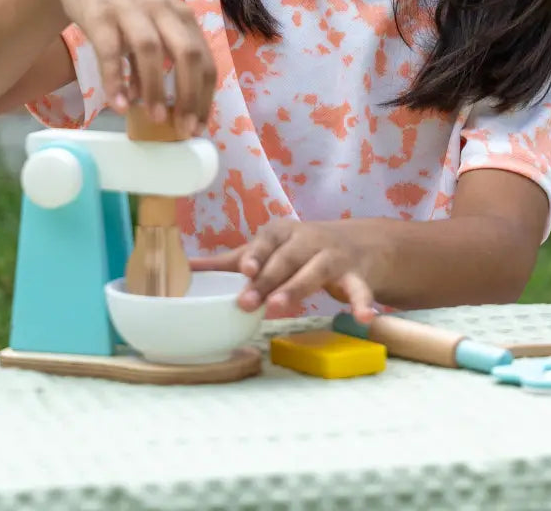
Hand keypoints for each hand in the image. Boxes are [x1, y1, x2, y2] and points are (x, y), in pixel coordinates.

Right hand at [52, 0, 216, 135]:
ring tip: (155, 120)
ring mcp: (131, 10)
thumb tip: (159, 107)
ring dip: (156, 88)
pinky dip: (116, 79)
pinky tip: (119, 105)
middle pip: (187, 52)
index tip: (199, 128)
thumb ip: (156, 64)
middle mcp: (162, 10)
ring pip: (152, 50)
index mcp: (181, 16)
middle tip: (183, 130)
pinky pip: (110, 51)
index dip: (205, 95)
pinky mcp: (100, 15)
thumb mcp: (151, 28)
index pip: (204, 58)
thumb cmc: (126, 6)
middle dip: (189, 94)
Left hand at [191, 219, 384, 321]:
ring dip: (299, 288)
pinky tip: (364, 318)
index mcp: (284, 232)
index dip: (256, 254)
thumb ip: (233, 261)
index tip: (244, 270)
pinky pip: (360, 289)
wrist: (360, 243)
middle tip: (248, 302)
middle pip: (287, 259)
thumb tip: (186, 267)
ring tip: (281, 306)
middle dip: (268, 279)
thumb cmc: (301, 250)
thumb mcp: (270, 249)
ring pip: (317, 271)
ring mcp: (334, 257)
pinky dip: (362, 302)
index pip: (267, 240)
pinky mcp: (357, 275)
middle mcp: (309, 239)